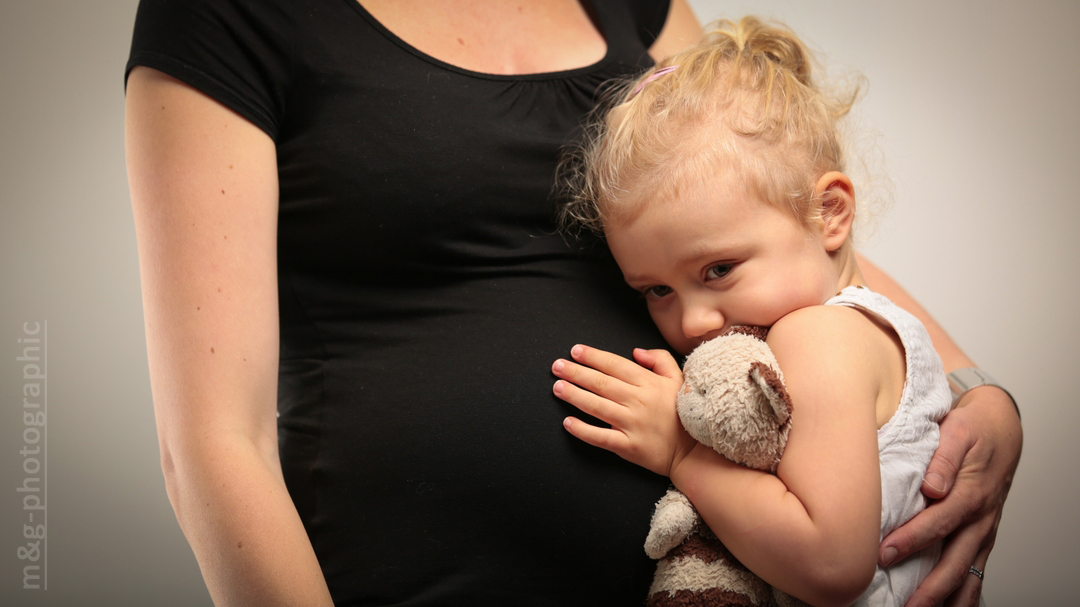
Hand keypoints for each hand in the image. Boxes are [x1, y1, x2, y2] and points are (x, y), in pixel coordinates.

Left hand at [552, 345, 694, 476]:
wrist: (694, 452)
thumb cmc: (684, 413)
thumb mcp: (679, 379)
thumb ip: (660, 359)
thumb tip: (636, 352)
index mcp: (649, 383)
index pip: (615, 365)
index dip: (593, 356)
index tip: (575, 351)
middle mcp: (638, 401)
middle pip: (601, 383)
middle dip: (576, 372)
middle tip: (557, 366)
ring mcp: (632, 424)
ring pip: (597, 406)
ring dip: (574, 395)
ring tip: (557, 387)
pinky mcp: (628, 446)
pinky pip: (600, 437)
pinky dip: (582, 430)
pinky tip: (568, 422)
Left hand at [879, 386, 1021, 606]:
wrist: (1001, 429)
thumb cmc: (974, 429)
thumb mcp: (959, 431)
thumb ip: (944, 457)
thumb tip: (932, 485)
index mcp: (970, 493)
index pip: (938, 522)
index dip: (911, 540)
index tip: (884, 553)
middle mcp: (980, 518)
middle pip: (955, 560)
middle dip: (930, 586)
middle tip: (905, 604)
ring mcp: (983, 530)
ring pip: (967, 572)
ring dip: (946, 597)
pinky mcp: (982, 536)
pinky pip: (974, 570)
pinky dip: (962, 592)